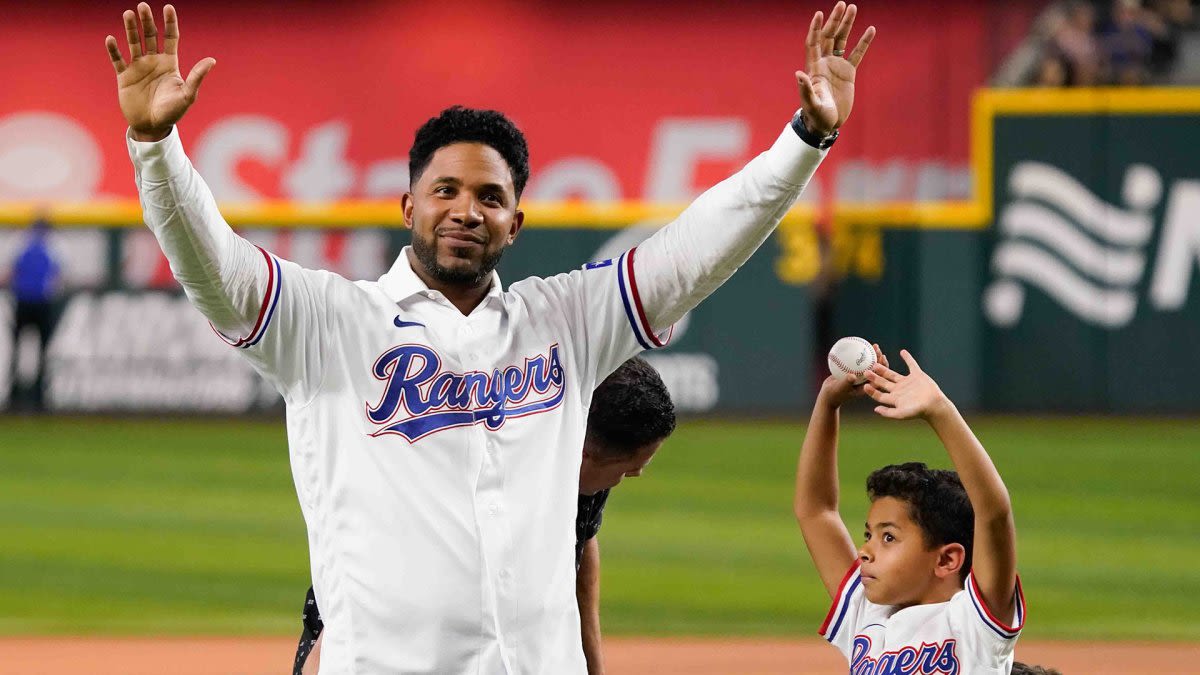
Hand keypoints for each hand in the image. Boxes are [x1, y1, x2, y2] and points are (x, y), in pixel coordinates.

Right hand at [105, 3, 214, 140]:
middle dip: (147, 21)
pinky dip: (114, 50)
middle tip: (143, 6)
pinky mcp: (124, 77)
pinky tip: (111, 39)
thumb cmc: (173, 112)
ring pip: (133, 43)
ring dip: (131, 29)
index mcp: (170, 63)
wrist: (152, 126)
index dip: (169, 23)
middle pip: (150, 36)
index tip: (168, 7)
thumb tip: (212, 60)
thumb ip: (197, 77)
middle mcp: (153, 61)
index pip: (170, 38)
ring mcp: (138, 67)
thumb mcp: (187, 95)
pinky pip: (118, 60)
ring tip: (129, 14)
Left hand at [796, 2, 875, 134]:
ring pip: (841, 41)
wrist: (828, 124)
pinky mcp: (848, 72)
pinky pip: (856, 54)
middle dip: (834, 21)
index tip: (819, 14)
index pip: (813, 43)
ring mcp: (836, 66)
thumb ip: (805, 89)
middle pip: (829, 37)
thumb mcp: (811, 104)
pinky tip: (870, 30)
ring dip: (846, 25)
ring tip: (852, 8)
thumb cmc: (816, 116)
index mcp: (814, 68)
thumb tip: (798, 75)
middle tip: (842, 4)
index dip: (816, 29)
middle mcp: (824, 63)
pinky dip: (863, 42)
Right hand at [818, 343, 886, 408]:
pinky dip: (860, 355)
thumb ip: (846, 382)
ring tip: (873, 344)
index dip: (884, 367)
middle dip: (880, 358)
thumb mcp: (839, 388)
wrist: (828, 394)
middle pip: (877, 369)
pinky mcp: (855, 373)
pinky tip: (858, 345)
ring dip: (872, 355)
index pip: (879, 377)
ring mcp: (861, 377)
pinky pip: (859, 363)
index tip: (882, 357)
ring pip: (869, 365)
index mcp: (867, 387)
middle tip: (877, 348)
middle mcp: (866, 381)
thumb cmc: (834, 393)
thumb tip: (852, 376)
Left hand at [863, 349, 951, 420]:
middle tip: (866, 371)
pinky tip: (902, 352)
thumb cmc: (918, 411)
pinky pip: (911, 365)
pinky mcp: (917, 376)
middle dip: (874, 377)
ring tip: (876, 363)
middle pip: (883, 383)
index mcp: (894, 399)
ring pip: (893, 374)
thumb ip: (888, 412)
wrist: (935, 405)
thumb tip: (875, 409)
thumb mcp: (901, 413)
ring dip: (884, 368)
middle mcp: (899, 390)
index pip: (879, 394)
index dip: (872, 391)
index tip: (864, 385)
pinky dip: (908, 358)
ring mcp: (907, 382)